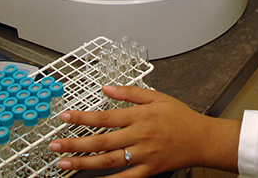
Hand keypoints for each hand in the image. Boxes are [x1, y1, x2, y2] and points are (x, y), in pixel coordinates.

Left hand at [49, 85, 240, 177]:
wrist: (203, 139)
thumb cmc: (181, 118)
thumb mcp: (157, 97)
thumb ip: (129, 92)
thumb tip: (106, 87)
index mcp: (140, 116)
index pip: (104, 116)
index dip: (82, 117)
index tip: (64, 117)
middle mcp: (139, 136)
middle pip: (101, 141)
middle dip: (74, 143)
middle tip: (54, 145)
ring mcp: (143, 155)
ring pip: (108, 161)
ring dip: (83, 162)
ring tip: (64, 162)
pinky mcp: (149, 170)